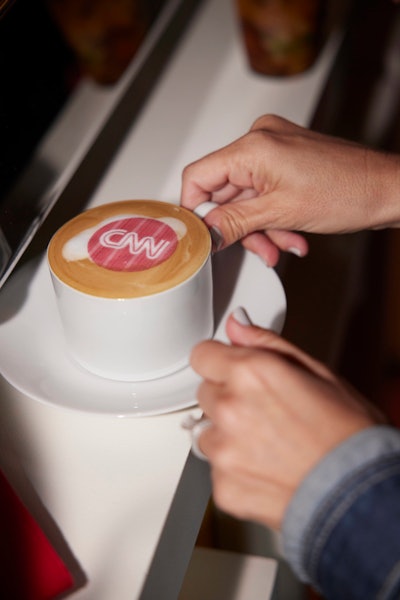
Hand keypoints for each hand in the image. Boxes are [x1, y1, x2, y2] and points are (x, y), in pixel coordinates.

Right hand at [181, 115, 399, 265]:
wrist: (387, 189)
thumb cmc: (349, 191)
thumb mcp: (280, 214)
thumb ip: (234, 222)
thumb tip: (205, 231)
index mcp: (253, 145)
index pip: (199, 176)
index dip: (197, 210)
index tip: (204, 235)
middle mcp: (261, 139)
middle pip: (224, 191)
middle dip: (240, 226)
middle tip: (256, 247)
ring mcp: (275, 148)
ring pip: (245, 197)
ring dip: (260, 228)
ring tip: (282, 245)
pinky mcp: (286, 160)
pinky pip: (264, 193)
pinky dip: (272, 217)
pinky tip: (291, 235)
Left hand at [190, 310, 384, 529]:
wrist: (358, 495)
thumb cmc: (349, 435)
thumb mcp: (318, 373)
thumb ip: (267, 344)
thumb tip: (237, 324)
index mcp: (250, 373)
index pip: (201, 354)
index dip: (219, 361)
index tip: (230, 370)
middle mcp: (230, 408)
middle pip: (205, 392)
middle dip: (227, 397)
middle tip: (264, 411)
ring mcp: (224, 450)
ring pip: (207, 432)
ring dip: (227, 435)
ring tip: (267, 443)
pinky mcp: (223, 485)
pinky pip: (216, 468)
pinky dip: (235, 469)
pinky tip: (267, 468)